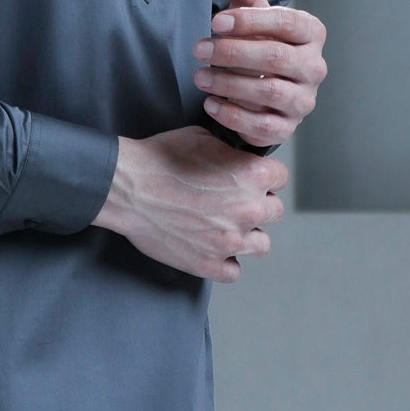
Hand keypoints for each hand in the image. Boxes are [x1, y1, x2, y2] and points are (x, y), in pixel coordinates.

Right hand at [92, 126, 288, 282]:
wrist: (128, 188)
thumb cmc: (160, 159)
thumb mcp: (203, 138)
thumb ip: (231, 152)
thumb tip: (239, 159)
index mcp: (253, 174)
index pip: (280, 178)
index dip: (264, 177)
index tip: (250, 180)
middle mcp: (249, 209)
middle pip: (274, 212)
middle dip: (257, 205)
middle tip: (233, 203)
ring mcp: (231, 240)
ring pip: (261, 245)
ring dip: (247, 236)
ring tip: (225, 229)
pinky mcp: (209, 264)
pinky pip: (233, 271)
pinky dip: (226, 262)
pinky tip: (212, 249)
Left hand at [192, 0, 327, 146]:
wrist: (269, 88)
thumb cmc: (263, 44)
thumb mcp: (254, 18)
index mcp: (311, 34)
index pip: (287, 23)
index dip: (250, 21)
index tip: (216, 22)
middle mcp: (314, 67)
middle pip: (276, 57)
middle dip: (233, 52)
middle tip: (199, 49)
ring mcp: (303, 100)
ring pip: (269, 91)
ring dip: (229, 83)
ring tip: (199, 76)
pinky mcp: (287, 127)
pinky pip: (262, 125)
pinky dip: (232, 115)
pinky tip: (209, 104)